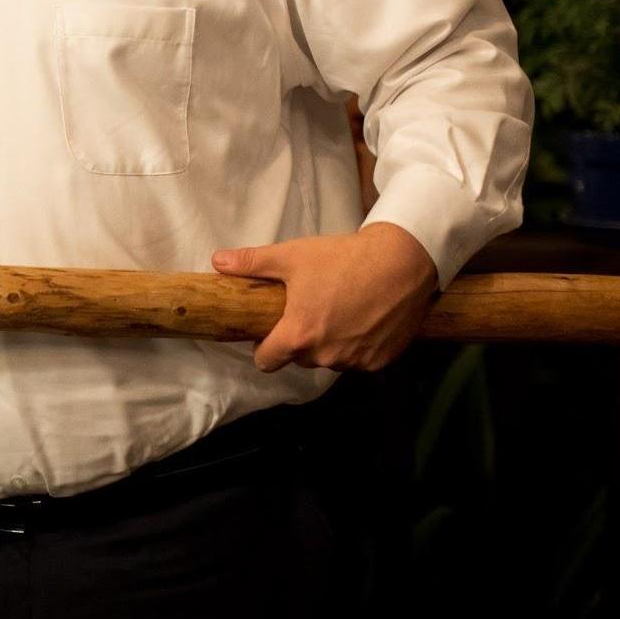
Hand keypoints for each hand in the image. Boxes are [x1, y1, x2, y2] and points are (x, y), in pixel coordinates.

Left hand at [210, 222, 437, 373]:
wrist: (402, 261)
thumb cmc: (343, 258)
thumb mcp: (292, 257)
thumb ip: (252, 263)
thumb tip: (217, 262)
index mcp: (299, 335)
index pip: (267, 361)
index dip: (263, 347)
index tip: (269, 330)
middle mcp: (326, 356)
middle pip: (299, 358)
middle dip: (299, 339)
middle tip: (308, 309)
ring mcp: (355, 361)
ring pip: (329, 359)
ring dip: (328, 343)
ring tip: (337, 310)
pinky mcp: (381, 361)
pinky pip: (357, 360)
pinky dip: (356, 345)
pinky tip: (361, 318)